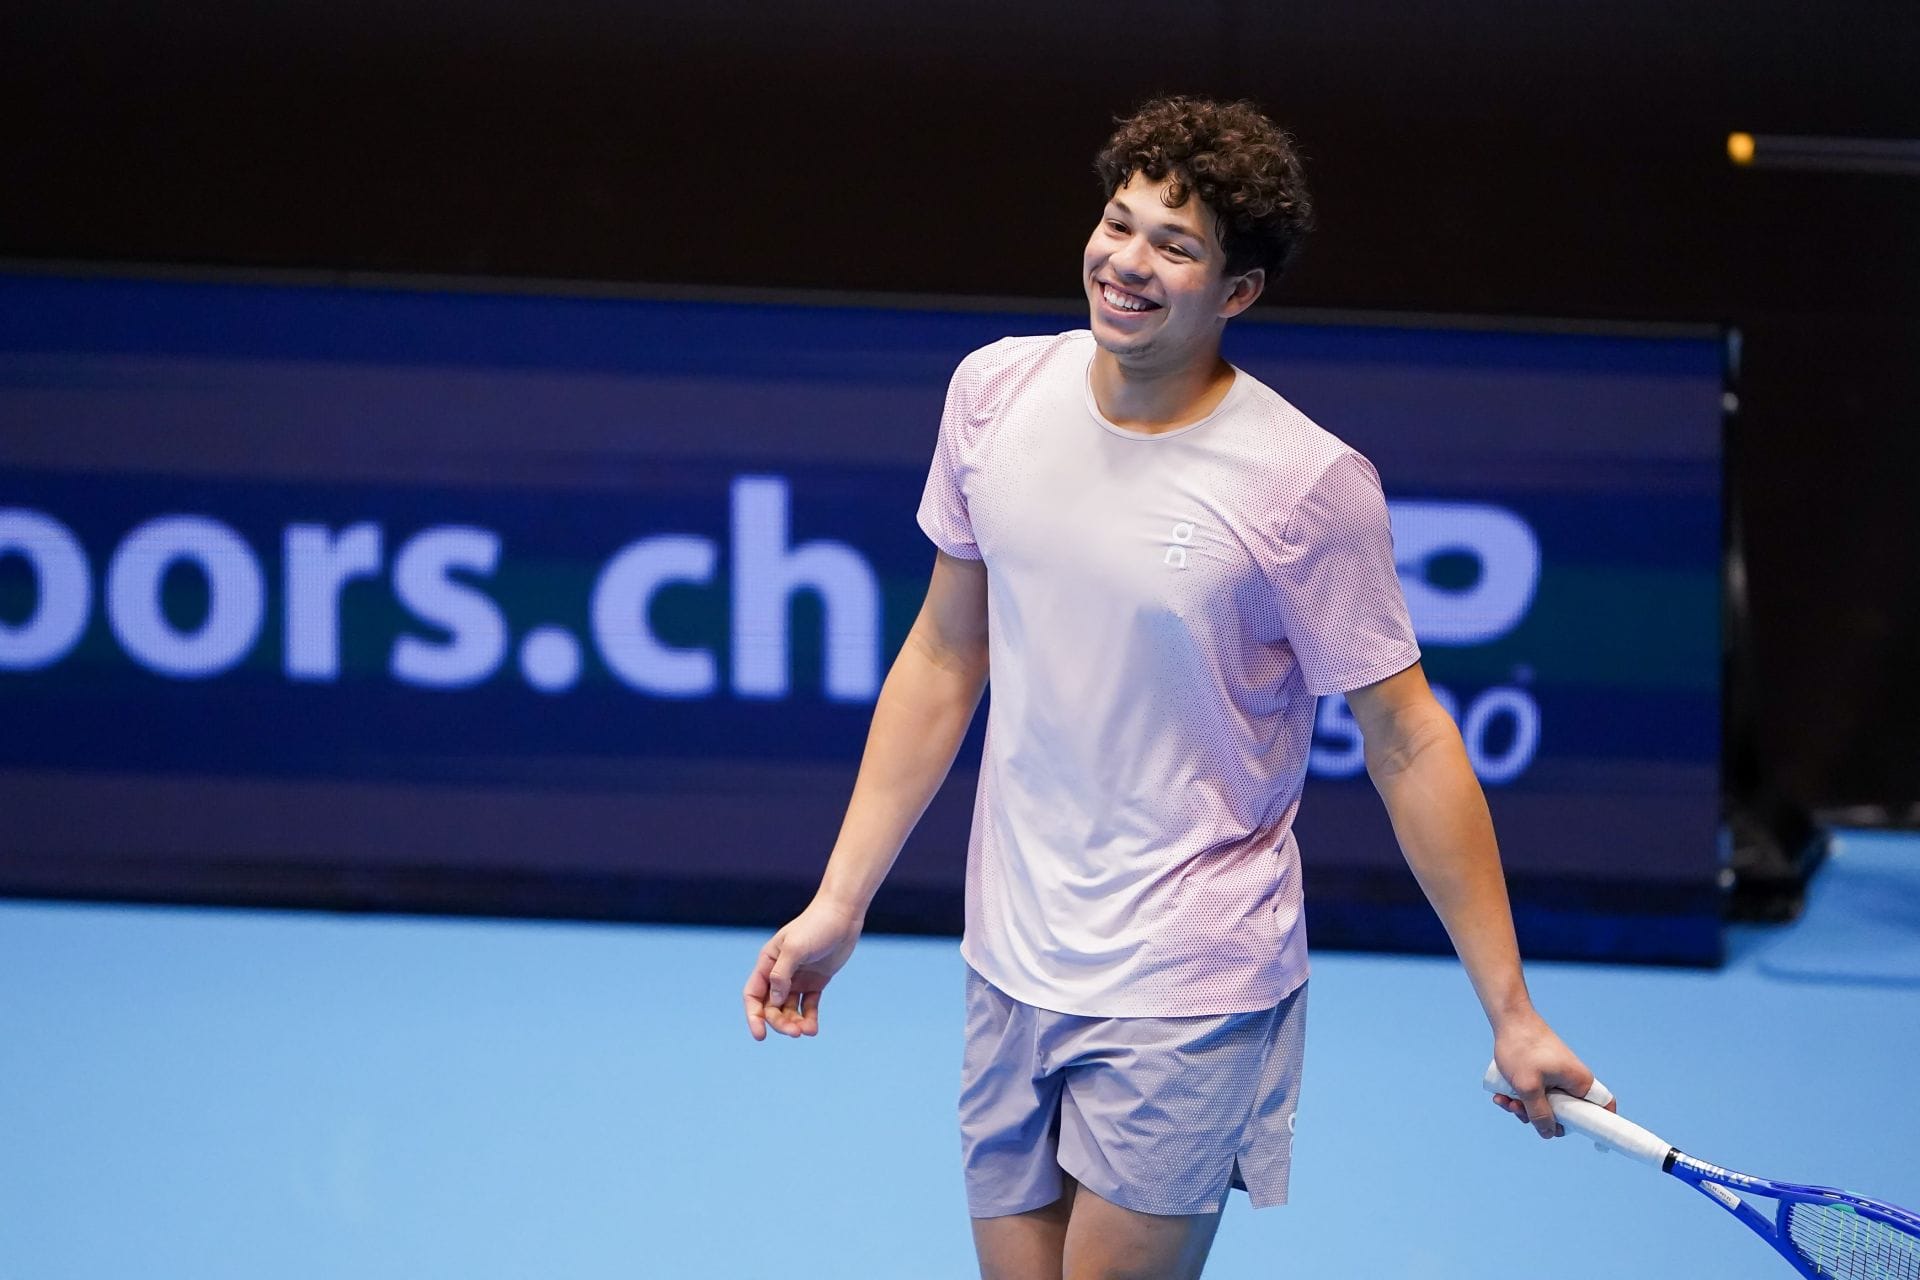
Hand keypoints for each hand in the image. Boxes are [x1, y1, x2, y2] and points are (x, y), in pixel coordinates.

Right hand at [742, 898, 862, 1041]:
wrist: (843, 915)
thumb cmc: (816, 926)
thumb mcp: (795, 948)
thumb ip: (781, 975)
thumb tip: (774, 1002)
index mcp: (768, 962)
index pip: (753, 995)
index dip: (754, 1016)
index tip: (760, 1035)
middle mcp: (780, 973)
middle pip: (772, 1007)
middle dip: (780, 1022)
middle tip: (794, 1032)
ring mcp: (798, 979)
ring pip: (789, 1010)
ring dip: (795, 1023)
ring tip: (807, 1031)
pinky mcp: (816, 982)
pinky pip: (809, 1006)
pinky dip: (809, 1019)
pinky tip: (813, 1029)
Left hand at [1489, 1015, 1616, 1138]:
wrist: (1508, 1018)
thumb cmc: (1521, 1048)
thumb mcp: (1528, 1087)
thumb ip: (1539, 1114)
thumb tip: (1549, 1134)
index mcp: (1581, 1084)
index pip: (1603, 1111)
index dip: (1599, 1128)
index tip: (1595, 1145)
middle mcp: (1574, 1082)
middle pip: (1565, 1115)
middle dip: (1539, 1118)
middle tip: (1517, 1110)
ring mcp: (1558, 1078)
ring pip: (1546, 1106)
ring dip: (1523, 1108)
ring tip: (1504, 1100)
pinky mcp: (1544, 1074)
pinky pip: (1536, 1094)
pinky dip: (1520, 1097)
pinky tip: (1501, 1095)